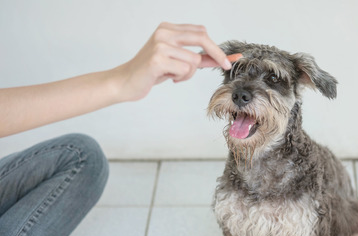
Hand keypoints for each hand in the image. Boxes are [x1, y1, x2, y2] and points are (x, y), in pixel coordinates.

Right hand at [113, 22, 230, 101]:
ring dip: (189, 74)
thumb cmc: (151, 72)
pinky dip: (181, 78)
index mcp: (168, 28)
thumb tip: (220, 59)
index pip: (200, 32)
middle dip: (217, 53)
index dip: (216, 46)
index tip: (228, 59)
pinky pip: (185, 70)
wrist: (125, 81)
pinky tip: (168, 78)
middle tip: (226, 66)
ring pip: (194, 60)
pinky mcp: (157, 59)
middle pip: (202, 38)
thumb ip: (197, 58)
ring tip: (174, 76)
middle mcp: (164, 32)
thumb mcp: (176, 61)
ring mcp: (160, 45)